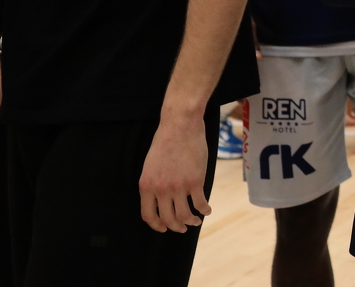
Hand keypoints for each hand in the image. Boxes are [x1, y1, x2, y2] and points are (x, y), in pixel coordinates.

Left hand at [138, 111, 211, 231]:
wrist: (180, 125)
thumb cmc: (165, 141)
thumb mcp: (150, 165)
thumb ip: (153, 183)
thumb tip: (160, 198)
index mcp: (147, 186)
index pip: (149, 216)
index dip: (157, 225)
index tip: (164, 228)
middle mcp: (161, 190)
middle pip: (168, 219)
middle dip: (176, 227)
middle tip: (182, 228)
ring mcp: (179, 186)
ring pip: (184, 215)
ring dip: (191, 222)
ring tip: (195, 221)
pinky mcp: (196, 181)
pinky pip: (200, 203)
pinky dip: (204, 210)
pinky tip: (207, 210)